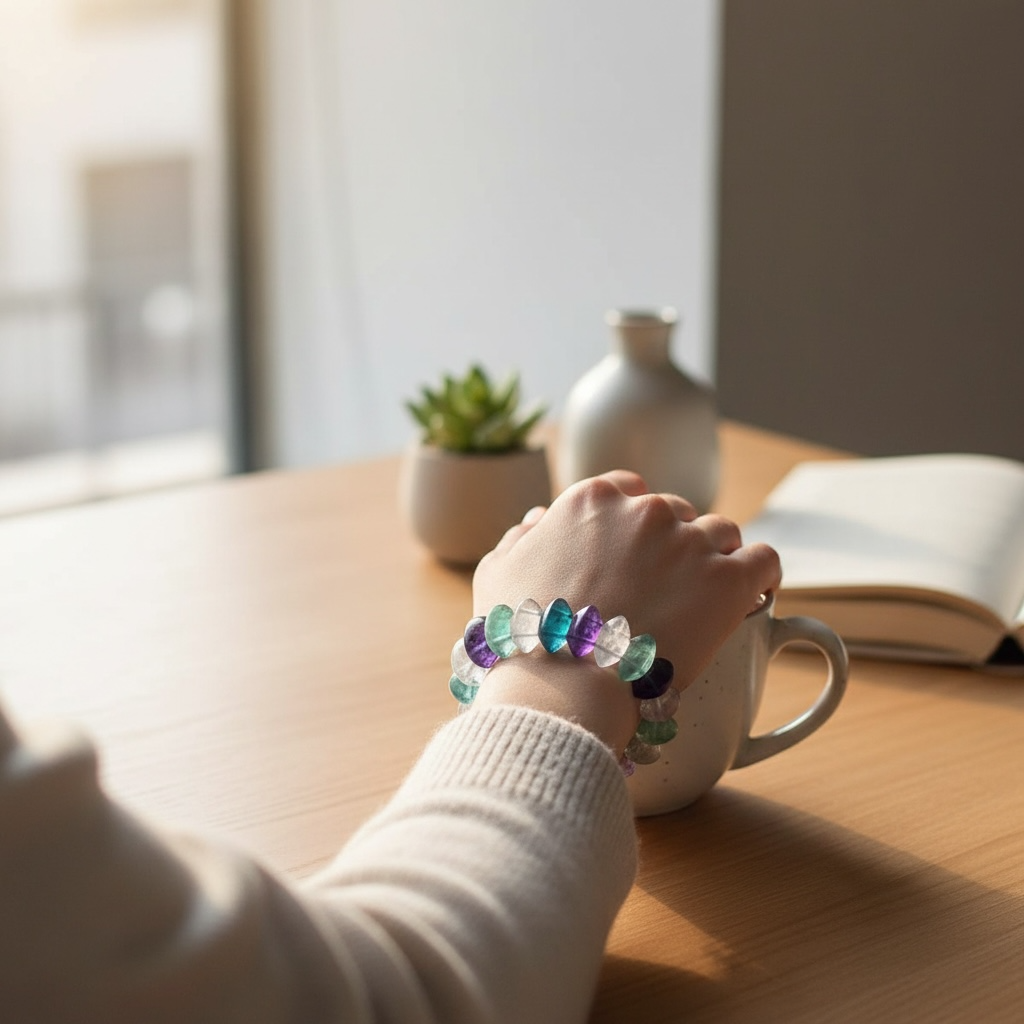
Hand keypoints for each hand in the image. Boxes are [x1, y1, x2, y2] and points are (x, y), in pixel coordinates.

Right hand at [470, 471, 780, 752]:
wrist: (564, 687)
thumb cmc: (525, 634)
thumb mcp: (498, 574)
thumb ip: (520, 538)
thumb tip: (537, 521)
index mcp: (593, 499)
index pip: (629, 491)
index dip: (633, 526)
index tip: (634, 557)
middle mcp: (646, 509)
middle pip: (677, 513)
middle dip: (672, 547)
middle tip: (662, 593)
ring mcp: (690, 542)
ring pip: (722, 534)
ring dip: (716, 560)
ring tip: (704, 601)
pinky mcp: (729, 580)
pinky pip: (765, 561)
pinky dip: (761, 576)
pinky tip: (753, 596)